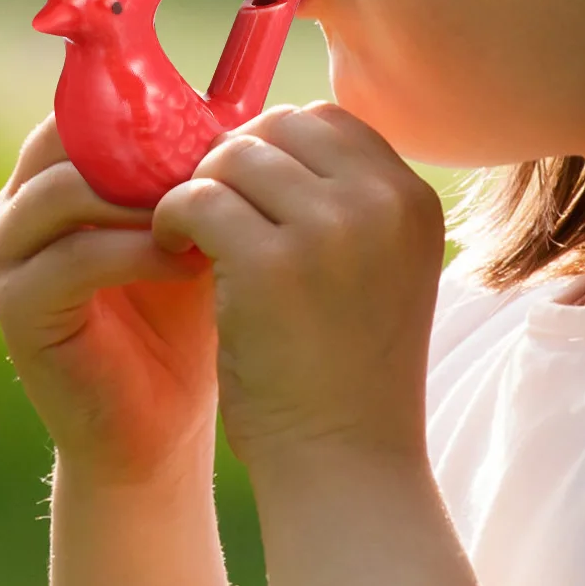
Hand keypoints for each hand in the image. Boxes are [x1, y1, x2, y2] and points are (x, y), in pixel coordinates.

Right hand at [0, 113, 219, 485]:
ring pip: (67, 189)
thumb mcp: (195, 222)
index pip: (87, 106)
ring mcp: (8, 255)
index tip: (220, 125)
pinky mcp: (17, 308)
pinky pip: (74, 257)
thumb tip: (247, 100)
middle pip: (68, 136)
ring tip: (207, 216)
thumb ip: (197, 167)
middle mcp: (19, 205)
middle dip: (145, 146)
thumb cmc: (184, 312)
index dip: (152, 109)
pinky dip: (138, 251)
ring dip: (144, 197)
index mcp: (56, 172)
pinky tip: (191, 264)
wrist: (160, 423)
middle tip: (213, 163)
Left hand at [150, 101, 445, 477]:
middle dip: (233, 160)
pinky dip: (171, 217)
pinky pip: (197, 199)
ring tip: (187, 234)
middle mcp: (382, 202)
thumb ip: (343, 200)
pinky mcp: (270, 263)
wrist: (345, 464)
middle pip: (280, 126)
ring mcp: (330, 228)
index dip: (275, 144)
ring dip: (199, 188)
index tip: (245, 187)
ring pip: (233, 156)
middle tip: (208, 207)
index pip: (329, 121)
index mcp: (414, 199)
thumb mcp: (378, 268)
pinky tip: (171, 251)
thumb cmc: (349, 369)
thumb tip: (263, 135)